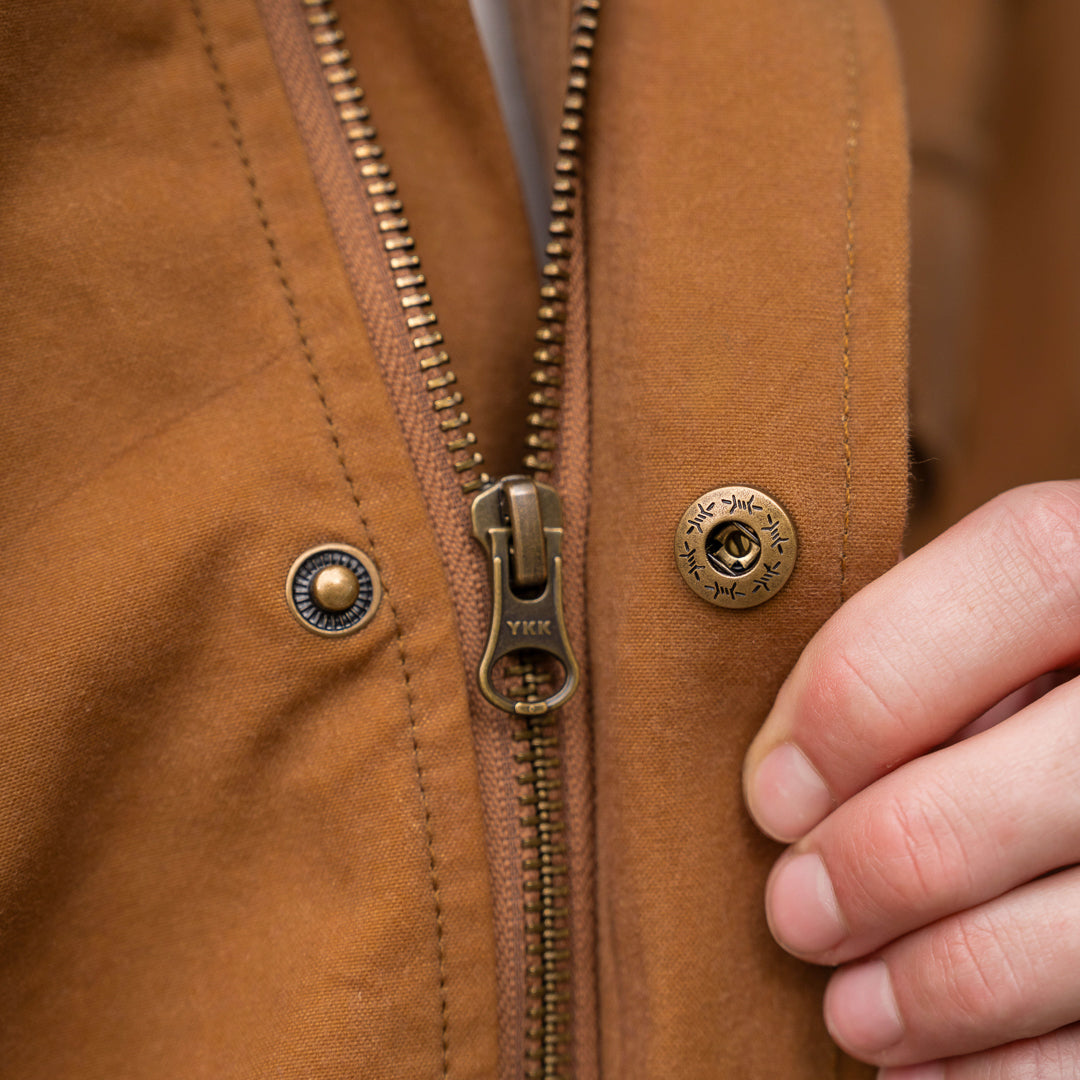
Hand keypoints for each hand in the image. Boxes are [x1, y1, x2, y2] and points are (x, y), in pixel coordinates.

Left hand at [743, 481, 1079, 1076]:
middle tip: (795, 914)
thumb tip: (784, 783)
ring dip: (944, 987)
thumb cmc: (1026, 684)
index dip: (872, 683)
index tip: (774, 789)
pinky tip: (929, 1073)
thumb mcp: (988, 631)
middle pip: (1054, 779)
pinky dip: (1015, 1072)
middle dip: (889, 865)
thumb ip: (908, 656)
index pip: (1024, 568)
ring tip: (851, 1010)